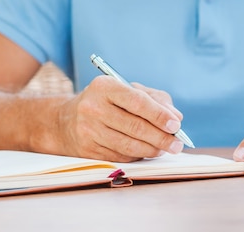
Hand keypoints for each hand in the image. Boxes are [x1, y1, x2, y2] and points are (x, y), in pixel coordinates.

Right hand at [58, 76, 184, 161]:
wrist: (66, 121)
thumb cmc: (106, 102)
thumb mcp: (126, 90)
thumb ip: (154, 99)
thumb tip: (175, 117)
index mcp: (105, 87)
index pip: (137, 102)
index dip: (159, 115)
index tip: (176, 125)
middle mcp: (93, 107)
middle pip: (135, 127)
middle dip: (161, 137)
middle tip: (177, 143)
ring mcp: (89, 130)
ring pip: (129, 145)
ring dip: (152, 149)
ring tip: (165, 148)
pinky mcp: (88, 150)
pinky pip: (121, 156)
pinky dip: (138, 155)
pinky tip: (147, 151)